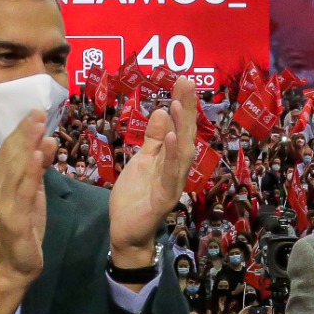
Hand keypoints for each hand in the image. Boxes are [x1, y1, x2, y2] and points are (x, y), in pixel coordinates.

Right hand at [0, 112, 56, 313]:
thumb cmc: (24, 225)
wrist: (16, 263)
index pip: (10, 148)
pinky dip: (28, 174)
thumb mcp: (33, 191)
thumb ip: (37, 167)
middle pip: (11, 154)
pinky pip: (22, 193)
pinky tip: (36, 158)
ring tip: (38, 127)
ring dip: (26, 146)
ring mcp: (2, 202)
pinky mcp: (13, 219)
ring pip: (15, 169)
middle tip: (39, 111)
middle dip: (25, 132)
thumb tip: (47, 140)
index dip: (23, 129)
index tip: (37, 110)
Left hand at [109, 76, 198, 267]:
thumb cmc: (135, 198)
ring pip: (181, 153)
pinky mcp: (164, 199)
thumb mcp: (142, 161)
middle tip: (186, 82)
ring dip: (181, 128)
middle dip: (187, 109)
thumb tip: (161, 111)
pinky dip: (171, 156)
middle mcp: (177, 170)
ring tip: (178, 104)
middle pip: (185, 136)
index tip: (183, 80)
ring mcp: (172, 185)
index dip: (183, 105)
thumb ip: (152, 140)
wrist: (126, 232)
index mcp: (170, 160)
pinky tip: (170, 137)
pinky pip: (169, 175)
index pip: (179, 128)